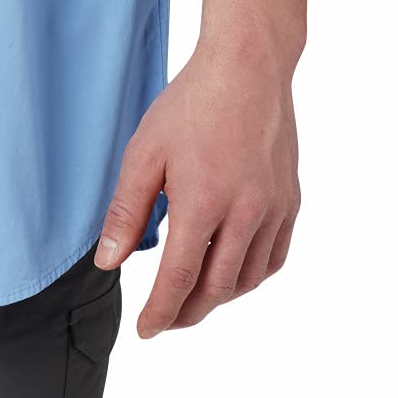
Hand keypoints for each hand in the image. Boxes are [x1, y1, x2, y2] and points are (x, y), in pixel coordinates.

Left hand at [93, 40, 300, 336]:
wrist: (247, 68)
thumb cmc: (190, 104)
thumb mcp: (144, 152)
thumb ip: (126, 211)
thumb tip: (107, 261)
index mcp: (203, 204)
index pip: (180, 281)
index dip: (160, 312)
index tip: (145, 330)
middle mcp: (245, 214)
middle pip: (216, 289)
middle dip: (187, 313)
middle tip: (165, 320)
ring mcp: (273, 209)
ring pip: (247, 279)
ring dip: (218, 298)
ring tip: (193, 298)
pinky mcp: (290, 200)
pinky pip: (274, 257)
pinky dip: (251, 276)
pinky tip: (233, 272)